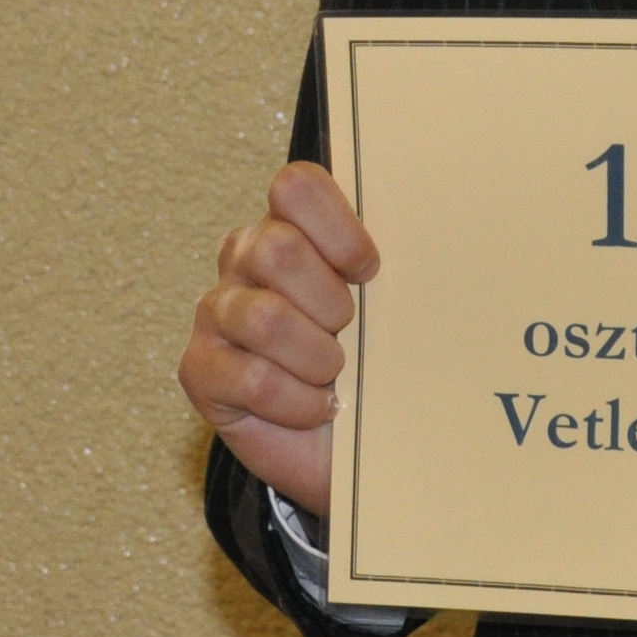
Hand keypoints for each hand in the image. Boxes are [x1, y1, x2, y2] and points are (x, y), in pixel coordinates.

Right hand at [181, 162, 374, 518]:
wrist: (347, 450)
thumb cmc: (370, 366)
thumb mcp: (386, 307)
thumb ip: (385, 268)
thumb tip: (436, 232)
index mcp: (288, 225)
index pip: (296, 186)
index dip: (339, 230)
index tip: (368, 273)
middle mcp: (242, 259)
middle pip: (276, 249)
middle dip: (329, 303)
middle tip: (347, 334)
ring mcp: (215, 313)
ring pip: (265, 318)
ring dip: (317, 358)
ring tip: (332, 376)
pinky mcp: (200, 370)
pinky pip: (254, 379)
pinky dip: (300, 402)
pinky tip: (314, 407)